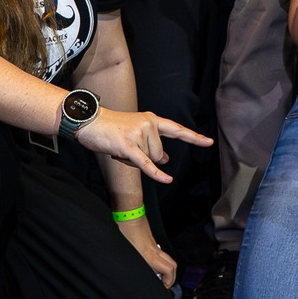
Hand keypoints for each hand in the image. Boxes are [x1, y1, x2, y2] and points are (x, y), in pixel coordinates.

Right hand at [75, 107, 212, 184]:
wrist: (89, 121)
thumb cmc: (111, 129)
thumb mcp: (135, 132)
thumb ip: (152, 143)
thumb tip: (166, 158)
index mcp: (152, 119)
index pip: (176, 129)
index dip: (193, 137)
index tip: (209, 142)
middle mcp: (149, 123)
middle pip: (159, 153)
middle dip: (145, 157)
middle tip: (126, 147)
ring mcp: (139, 133)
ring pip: (150, 159)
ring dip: (135, 160)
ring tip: (120, 147)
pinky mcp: (128, 145)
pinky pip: (145, 163)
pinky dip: (156, 173)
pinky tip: (167, 179)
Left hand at [115, 214, 177, 290]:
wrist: (128, 212)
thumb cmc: (124, 229)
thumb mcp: (124, 250)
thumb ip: (128, 263)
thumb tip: (125, 274)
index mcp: (149, 255)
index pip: (169, 270)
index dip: (169, 281)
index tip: (163, 287)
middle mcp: (154, 249)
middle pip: (173, 264)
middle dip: (171, 276)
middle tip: (164, 283)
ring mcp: (153, 243)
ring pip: (166, 257)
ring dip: (165, 268)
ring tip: (155, 275)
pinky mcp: (149, 238)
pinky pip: (158, 252)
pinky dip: (158, 259)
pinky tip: (146, 262)